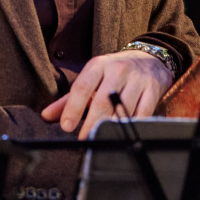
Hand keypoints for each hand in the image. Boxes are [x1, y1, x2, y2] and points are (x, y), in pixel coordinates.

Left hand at [41, 49, 174, 140]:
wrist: (151, 59)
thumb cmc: (115, 72)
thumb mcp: (92, 79)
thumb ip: (69, 99)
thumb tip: (46, 116)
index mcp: (99, 65)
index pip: (82, 87)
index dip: (73, 108)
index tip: (66, 127)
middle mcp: (118, 70)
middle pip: (103, 101)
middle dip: (92, 123)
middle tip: (84, 140)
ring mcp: (138, 79)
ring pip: (122, 109)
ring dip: (111, 128)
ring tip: (102, 140)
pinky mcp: (153, 90)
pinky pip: (142, 114)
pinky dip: (131, 125)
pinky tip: (123, 133)